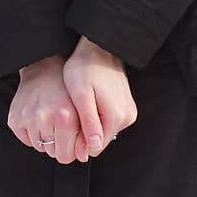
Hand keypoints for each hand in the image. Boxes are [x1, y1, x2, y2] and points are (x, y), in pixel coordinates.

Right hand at [7, 55, 83, 163]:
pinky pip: (25, 139)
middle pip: (51, 152)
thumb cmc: (65, 89)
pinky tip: (37, 118)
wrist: (44, 69)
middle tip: (59, 127)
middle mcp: (45, 119)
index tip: (70, 141)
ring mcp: (27, 119)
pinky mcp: (14, 119)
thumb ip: (84, 136)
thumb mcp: (81, 109)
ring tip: (49, 119)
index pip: (65, 156)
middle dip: (57, 143)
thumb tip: (83, 158)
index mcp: (65, 118)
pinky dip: (31, 133)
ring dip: (44, 137)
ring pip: (38, 146)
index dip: (69, 150)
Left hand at [61, 36, 137, 162]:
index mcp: (117, 117)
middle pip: (100, 139)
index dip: (78, 140)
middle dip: (84, 131)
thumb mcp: (81, 96)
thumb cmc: (85, 68)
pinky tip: (88, 102)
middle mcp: (127, 117)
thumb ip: (89, 123)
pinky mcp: (125, 105)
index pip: (95, 147)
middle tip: (72, 111)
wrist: (98, 47)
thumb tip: (92, 149)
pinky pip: (108, 119)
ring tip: (79, 104)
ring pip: (103, 130)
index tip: (68, 125)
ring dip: (89, 123)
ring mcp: (128, 111)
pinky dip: (96, 115)